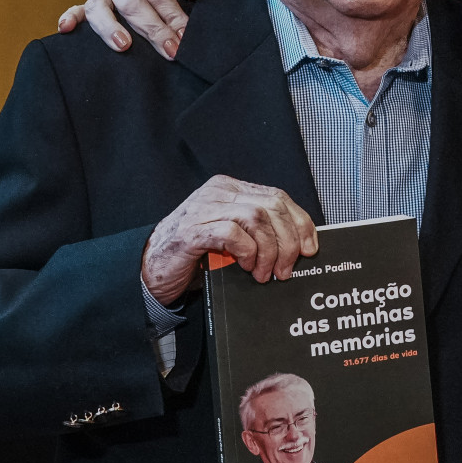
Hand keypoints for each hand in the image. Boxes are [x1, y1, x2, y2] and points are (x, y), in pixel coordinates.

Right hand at [56, 0, 218, 59]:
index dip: (170, 13)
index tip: (185, 33)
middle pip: (130, 2)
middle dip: (152, 28)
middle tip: (171, 49)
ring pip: (99, 7)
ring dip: (111, 28)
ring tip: (125, 46)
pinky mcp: (95, 6)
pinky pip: (79, 11)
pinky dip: (70, 18)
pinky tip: (67, 29)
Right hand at [142, 175, 318, 303]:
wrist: (151, 270)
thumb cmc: (194, 256)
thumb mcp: (233, 238)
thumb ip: (258, 233)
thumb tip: (298, 246)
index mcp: (231, 189)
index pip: (278, 197)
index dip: (300, 223)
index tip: (310, 248)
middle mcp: (219, 193)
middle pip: (272, 207)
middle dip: (288, 241)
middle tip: (286, 269)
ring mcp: (204, 209)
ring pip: (256, 218)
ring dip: (268, 250)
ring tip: (265, 273)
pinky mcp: (192, 231)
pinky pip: (231, 233)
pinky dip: (247, 251)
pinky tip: (246, 266)